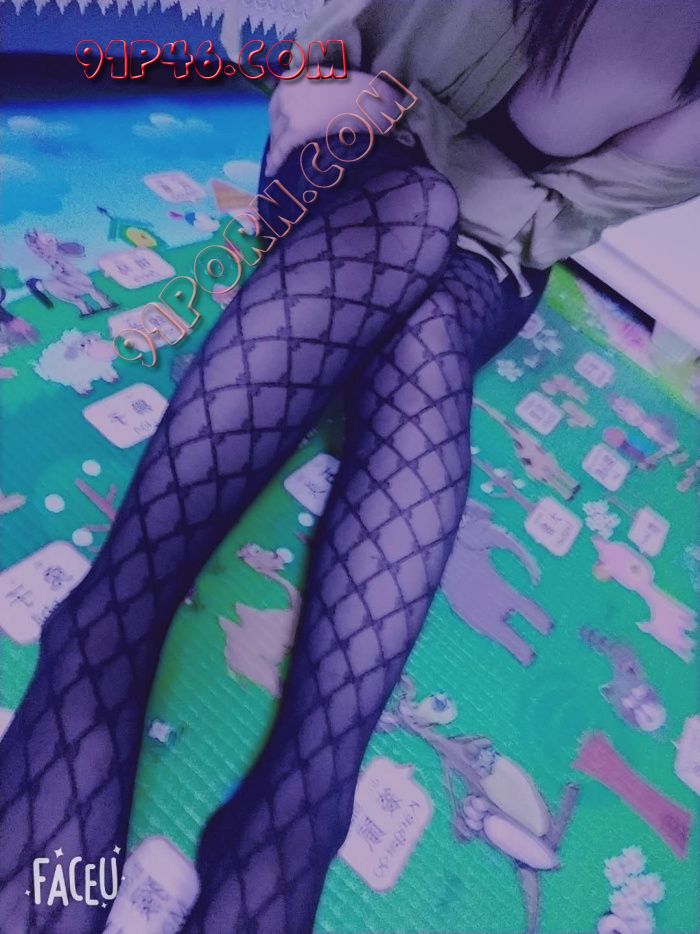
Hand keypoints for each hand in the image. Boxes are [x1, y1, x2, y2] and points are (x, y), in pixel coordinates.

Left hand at [265, 70, 383, 175]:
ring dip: (276, 150)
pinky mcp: (297, 129)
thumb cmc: (353, 90)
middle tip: (280, 150)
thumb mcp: (324, 81)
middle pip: (275, 120)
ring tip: (274, 164)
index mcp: (292, 77)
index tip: (280, 131)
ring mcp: (290, 110)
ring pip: (277, 135)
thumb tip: (308, 110)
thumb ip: (310, 92)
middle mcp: (286, 92)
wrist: (365, 97)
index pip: (277, 103)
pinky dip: (275, 160)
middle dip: (277, 135)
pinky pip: (281, 148)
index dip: (278, 120)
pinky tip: (272, 171)